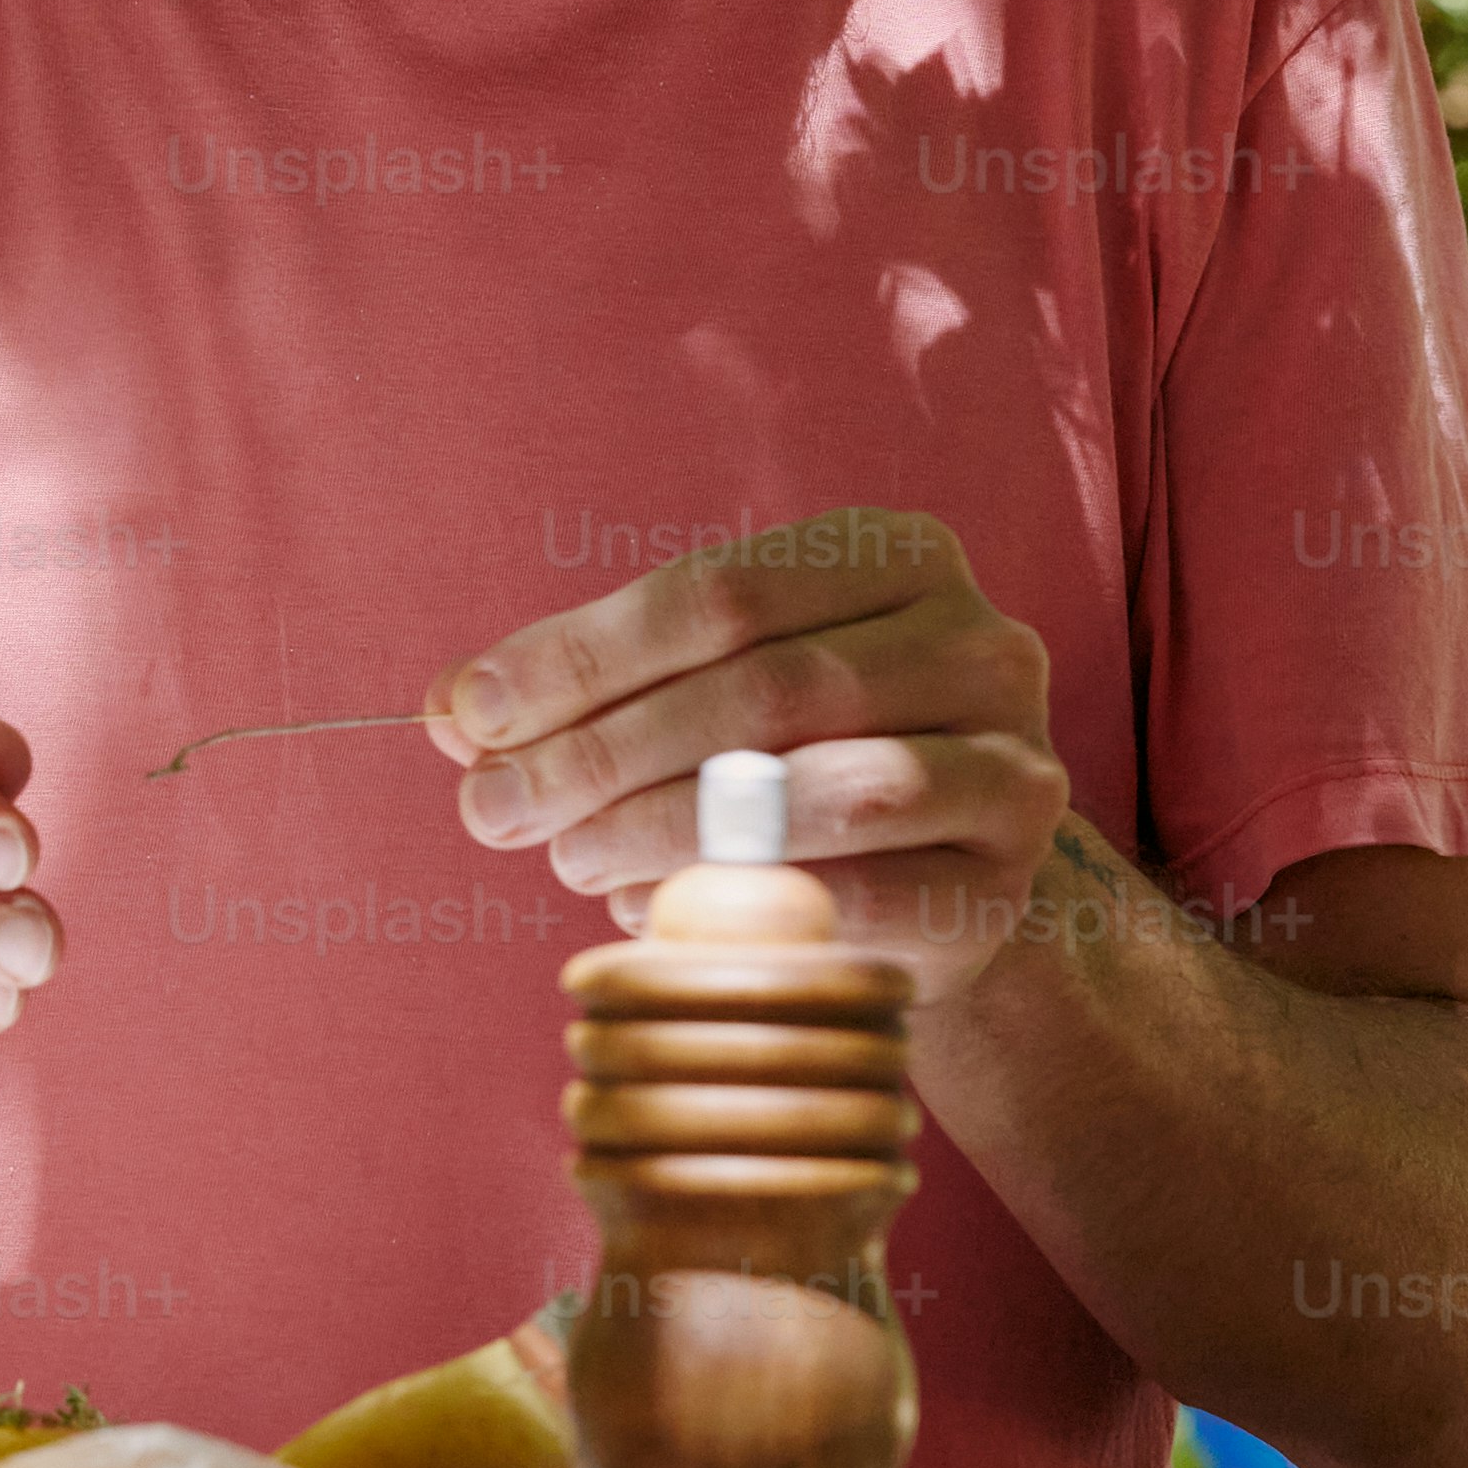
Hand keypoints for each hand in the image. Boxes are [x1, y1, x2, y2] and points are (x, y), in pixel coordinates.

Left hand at [432, 509, 1077, 1006]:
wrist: (935, 878)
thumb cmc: (792, 758)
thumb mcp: (693, 693)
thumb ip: (585, 688)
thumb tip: (456, 709)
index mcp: (897, 556)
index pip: (720, 592)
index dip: (584, 654)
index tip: (473, 715)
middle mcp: (979, 643)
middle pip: (764, 686)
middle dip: (605, 750)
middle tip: (495, 808)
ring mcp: (1011, 762)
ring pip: (818, 788)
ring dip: (665, 826)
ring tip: (565, 857)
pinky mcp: (1006, 882)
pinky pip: (864, 894)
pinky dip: (744, 905)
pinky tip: (648, 911)